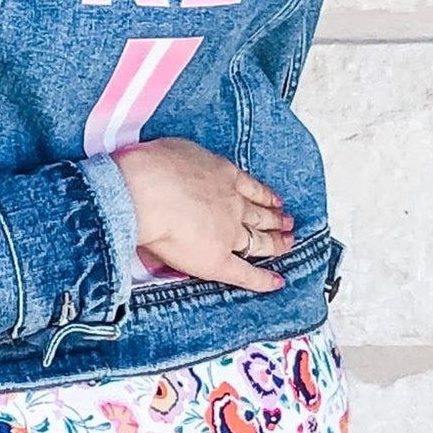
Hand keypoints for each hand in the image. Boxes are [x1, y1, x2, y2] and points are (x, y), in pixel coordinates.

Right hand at [112, 139, 293, 293]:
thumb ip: (186, 162)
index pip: (251, 188)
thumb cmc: (151, 167)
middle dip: (275, 219)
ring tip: (287, 244)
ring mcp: (229, 233)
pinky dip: (263, 280)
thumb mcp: (175, 150)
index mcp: (223, 175)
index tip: (274, 199)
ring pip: (259, 240)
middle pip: (260, 214)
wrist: (146, 192)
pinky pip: (246, 273)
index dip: (265, 196)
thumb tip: (181, 166)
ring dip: (275, 243)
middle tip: (287, 222)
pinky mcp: (219, 260)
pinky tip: (275, 282)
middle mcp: (232, 204)